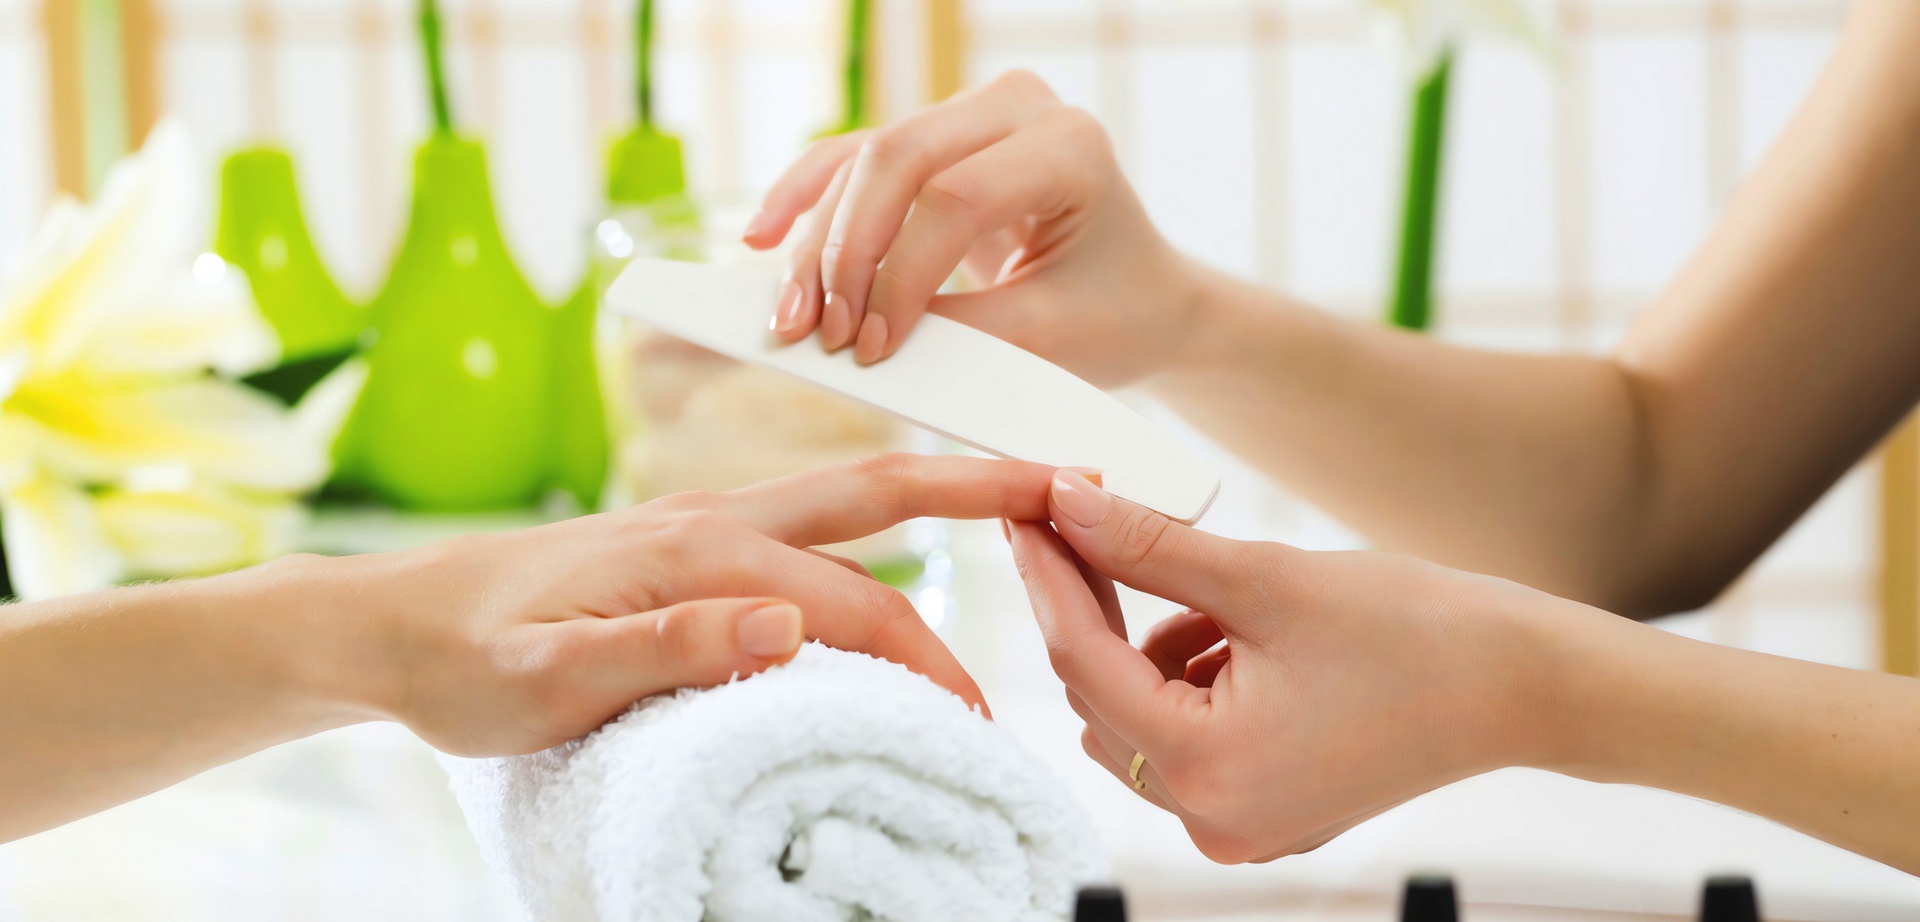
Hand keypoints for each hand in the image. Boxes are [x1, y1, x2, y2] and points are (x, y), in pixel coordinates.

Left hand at [331, 454, 1054, 755]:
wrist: (387, 624)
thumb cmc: (463, 659)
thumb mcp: (545, 676)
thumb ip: (662, 646)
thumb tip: (782, 624)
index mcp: (696, 550)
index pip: (849, 605)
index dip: (924, 663)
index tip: (979, 721)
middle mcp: (715, 520)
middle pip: (875, 495)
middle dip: (977, 490)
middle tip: (1069, 489)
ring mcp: (705, 526)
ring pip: (847, 502)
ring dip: (937, 499)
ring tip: (1016, 501)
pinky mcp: (690, 547)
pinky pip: (807, 530)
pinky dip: (875, 532)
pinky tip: (896, 551)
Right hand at [742, 70, 1202, 385]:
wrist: (1140, 295)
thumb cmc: (1112, 316)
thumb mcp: (1053, 341)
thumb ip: (964, 338)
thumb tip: (862, 345)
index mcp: (1071, 147)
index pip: (958, 196)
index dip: (901, 273)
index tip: (872, 350)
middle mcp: (1020, 107)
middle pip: (897, 160)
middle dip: (845, 253)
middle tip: (818, 334)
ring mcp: (971, 113)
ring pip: (864, 162)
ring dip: (816, 241)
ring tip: (788, 316)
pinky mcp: (933, 137)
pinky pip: (850, 159)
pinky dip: (805, 200)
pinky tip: (761, 238)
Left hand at [1006, 470, 1580, 861]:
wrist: (1528, 685)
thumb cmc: (1417, 631)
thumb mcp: (1265, 578)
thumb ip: (1149, 546)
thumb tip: (1065, 502)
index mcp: (1207, 770)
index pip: (1082, 660)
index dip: (1048, 574)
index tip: (1025, 505)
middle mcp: (1212, 819)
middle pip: (1100, 695)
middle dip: (1093, 605)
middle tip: (1089, 518)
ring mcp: (1239, 825)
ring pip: (1135, 718)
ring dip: (1146, 645)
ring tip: (1207, 591)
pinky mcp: (1265, 810)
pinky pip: (1184, 739)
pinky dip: (1188, 679)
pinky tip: (1235, 633)